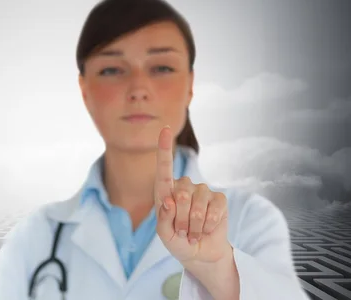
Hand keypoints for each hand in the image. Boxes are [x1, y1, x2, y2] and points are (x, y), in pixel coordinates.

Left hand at [154, 126, 229, 263]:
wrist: (200, 253)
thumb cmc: (178, 241)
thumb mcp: (165, 234)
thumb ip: (163, 219)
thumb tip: (170, 200)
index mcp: (166, 191)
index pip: (164, 168)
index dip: (164, 148)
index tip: (165, 129)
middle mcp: (184, 186)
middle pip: (181, 195)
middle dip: (181, 220)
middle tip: (182, 231)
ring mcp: (203, 191)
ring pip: (198, 205)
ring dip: (195, 226)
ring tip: (193, 233)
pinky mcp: (219, 199)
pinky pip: (214, 209)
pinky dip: (209, 224)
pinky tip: (207, 229)